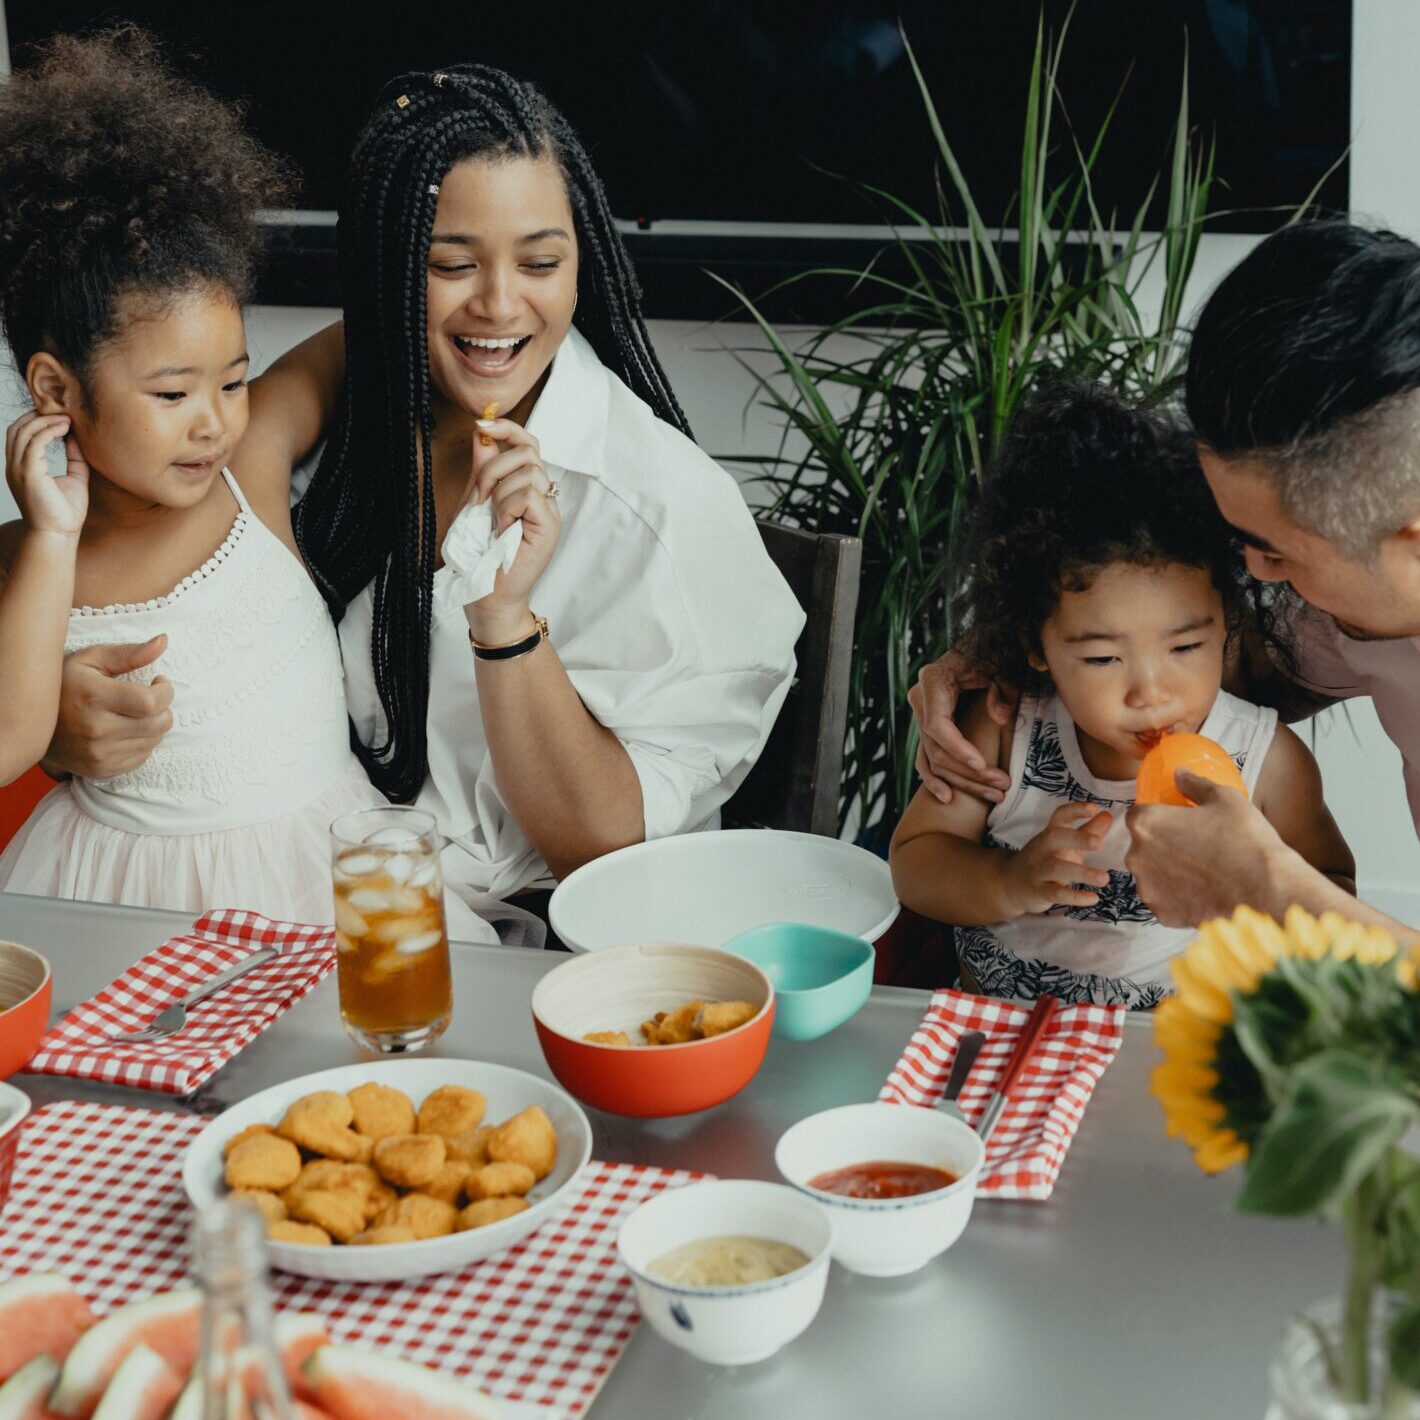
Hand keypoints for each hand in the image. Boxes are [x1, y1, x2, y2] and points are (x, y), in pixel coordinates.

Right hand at [5, 413, 87, 537]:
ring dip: (45, 421)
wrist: (59, 535)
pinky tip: (65, 428)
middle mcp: (15, 466)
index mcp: (21, 467)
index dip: (36, 421)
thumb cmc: (66, 512)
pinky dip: (49, 431)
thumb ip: (75, 457)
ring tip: (67, 418)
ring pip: (24, 432)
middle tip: (62, 412)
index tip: (60, 416)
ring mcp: (18, 469)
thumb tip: (78, 436)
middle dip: (38, 416)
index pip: (20, 435)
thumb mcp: (75, 478)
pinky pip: (34, 442)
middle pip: (17, 429)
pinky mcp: (28, 473)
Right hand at [44, 638, 173, 779]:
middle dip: (164, 708)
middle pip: (158, 724)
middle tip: (150, 697)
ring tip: (135, 713)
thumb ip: (129, 653)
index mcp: (94, 698)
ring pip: (154, 741)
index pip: (150, 702)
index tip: (158, 682)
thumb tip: (164, 641)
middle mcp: (96, 730)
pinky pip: (142, 757)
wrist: (35, 725)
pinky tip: (126, 730)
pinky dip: (142, 742)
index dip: (164, 691)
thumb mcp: (91, 660)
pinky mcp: (101, 770)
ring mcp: (98, 754)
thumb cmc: (66, 685)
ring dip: (154, 725)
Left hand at [461, 417, 560, 642]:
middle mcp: (544, 496)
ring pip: (528, 472)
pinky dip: (507, 509)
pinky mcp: (549, 526)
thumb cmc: (480, 556)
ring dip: (499, 493)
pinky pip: (528, 495)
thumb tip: (481, 432)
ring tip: (493, 520)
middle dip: (494, 467)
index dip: (508, 428)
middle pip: (528, 451)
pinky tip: (502, 528)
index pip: (528, 443)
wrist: (487, 596)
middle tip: (479, 498)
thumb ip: (481, 469)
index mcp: (528, 487)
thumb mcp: (474, 502)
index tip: (481, 424)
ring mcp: (550, 511)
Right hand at [908, 649, 1017, 805]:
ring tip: (994, 795)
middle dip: (969, 771)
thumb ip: (1003, 690)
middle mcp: (920, 699)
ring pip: (932, 759)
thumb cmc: (993, 652)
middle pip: (936, 747)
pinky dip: (935, 779)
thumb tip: (1000, 718)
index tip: (982, 765)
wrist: (981, 644)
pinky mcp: (927, 727)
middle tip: (1001, 785)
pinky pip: (925, 758)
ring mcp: (920, 715)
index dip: (958, 749)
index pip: (937, 725)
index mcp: (933, 681)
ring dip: (961, 781)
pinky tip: (948, 798)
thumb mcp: (1002, 666)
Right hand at [1000, 802, 1112, 915]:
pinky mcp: (1037, 891)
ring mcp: (1038, 870)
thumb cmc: (1044, 860)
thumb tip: (1108, 815)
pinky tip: (1093, 898)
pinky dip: (1075, 896)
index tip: (1094, 807)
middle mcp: (1042, 848)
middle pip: (1055, 837)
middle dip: (1077, 838)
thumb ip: (1087, 831)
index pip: (1060, 816)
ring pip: (1057, 868)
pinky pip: (1056, 893)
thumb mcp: (1064, 845)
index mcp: (1051, 834)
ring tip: (1105, 878)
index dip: (1076, 810)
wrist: (1009, 883)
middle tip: (1099, 843)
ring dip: (1082, 872)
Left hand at [1126, 772, 1285, 926]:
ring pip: (1152, 875)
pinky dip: (1179, 898)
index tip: (1178, 823)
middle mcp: (1136, 857)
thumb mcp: (1224, 798)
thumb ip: (1194, 783)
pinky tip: (1203, 892)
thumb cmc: (1245, 839)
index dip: (1159, 816)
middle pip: (1142, 846)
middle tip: (1196, 847)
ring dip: (1168, 872)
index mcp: (1146, 823)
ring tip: (1202, 871)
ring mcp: (1147, 889)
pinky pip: (1165, 901)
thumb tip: (1179, 774)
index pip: (1138, 814)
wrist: (1266, 891)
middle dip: (1162, 845)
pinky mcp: (1162, 914)